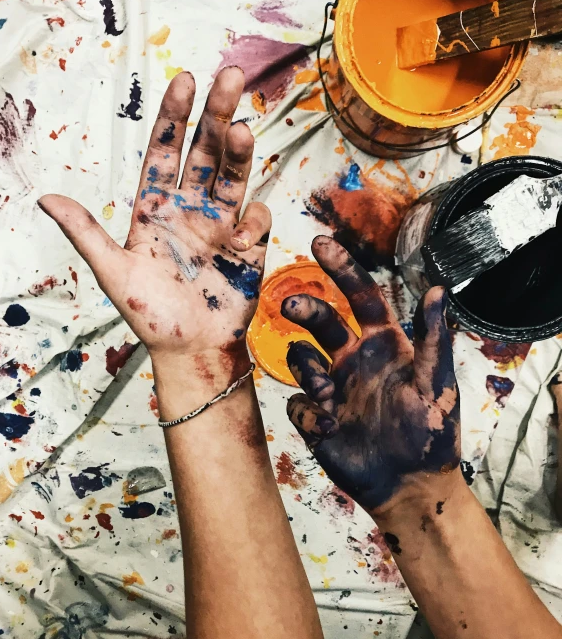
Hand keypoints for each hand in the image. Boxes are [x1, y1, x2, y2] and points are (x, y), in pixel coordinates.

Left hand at [39, 68, 270, 400]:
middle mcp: (191, 208)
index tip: (185, 80)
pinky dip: (253, 220)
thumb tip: (46, 198)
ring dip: (239, 151)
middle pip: (205, 152)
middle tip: (230, 76)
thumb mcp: (113, 273)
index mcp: (156, 208)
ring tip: (240, 129)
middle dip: (216, 114)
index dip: (175, 117)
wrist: (191, 350)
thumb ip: (86, 233)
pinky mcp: (249, 245)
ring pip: (233, 176)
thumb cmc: (151, 315)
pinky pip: (257, 219)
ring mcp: (221, 224)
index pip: (166, 152)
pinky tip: (242, 237)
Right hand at [281, 236, 459, 514]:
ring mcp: (332, 389)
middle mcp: (353, 361)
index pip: (361, 298)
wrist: (412, 486)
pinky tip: (329, 430)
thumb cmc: (430, 434)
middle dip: (305, 308)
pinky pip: (298, 404)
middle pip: (322, 322)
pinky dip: (309, 414)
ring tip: (328, 397)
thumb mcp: (436, 384)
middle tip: (290, 305)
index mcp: (383, 346)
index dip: (343, 269)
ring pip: (300, 359)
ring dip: (307, 370)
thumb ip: (432, 338)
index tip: (321, 243)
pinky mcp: (316, 418)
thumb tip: (437, 287)